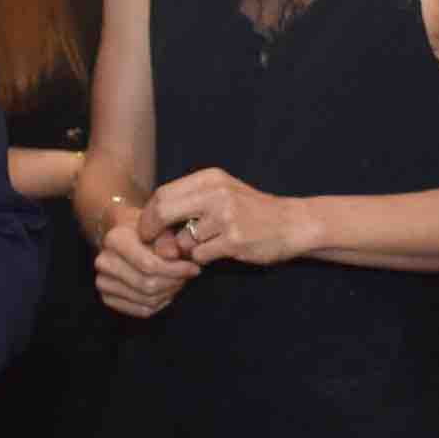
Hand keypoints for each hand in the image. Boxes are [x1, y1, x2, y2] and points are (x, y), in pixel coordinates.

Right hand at [92, 197, 196, 318]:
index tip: (194, 268)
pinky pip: (142, 310)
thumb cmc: (148, 230)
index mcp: (115, 240)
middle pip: (148, 285)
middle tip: (188, 275)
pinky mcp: (107, 297)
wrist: (125, 236)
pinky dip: (160, 303)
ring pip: (147, 300)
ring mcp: (103, 282)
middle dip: (174, 282)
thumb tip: (173, 255)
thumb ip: (168, 240)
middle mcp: (103, 262)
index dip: (176, 270)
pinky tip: (166, 290)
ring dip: (169, 293)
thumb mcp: (161, 226)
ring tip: (178, 280)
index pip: (149, 265)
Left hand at [147, 167, 313, 270]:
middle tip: (153, 244)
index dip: (148, 215)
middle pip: (163, 211)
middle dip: (152, 231)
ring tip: (206, 245)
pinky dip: (203, 258)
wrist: (292, 223)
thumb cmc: (251, 212)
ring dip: (187, 249)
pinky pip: (200, 255)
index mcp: (210, 178)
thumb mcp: (221, 195)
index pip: (163, 193)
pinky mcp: (234, 240)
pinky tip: (219, 252)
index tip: (147, 229)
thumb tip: (154, 231)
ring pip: (182, 240)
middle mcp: (216, 193)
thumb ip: (188, 207)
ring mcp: (225, 217)